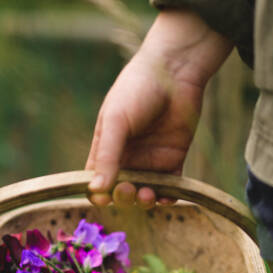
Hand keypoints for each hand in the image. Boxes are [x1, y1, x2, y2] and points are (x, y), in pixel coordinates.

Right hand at [86, 9, 232, 207]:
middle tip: (128, 190)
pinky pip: (170, 188)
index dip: (98, 193)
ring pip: (144, 194)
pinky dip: (167, 198)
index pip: (96, 181)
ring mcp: (151, 161)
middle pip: (120, 192)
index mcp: (106, 148)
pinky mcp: (174, 160)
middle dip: (122, 197)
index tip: (103, 196)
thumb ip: (107, 155)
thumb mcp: (116, 121)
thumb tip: (96, 190)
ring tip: (148, 195)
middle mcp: (127, 158)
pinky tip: (166, 198)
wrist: (176, 72)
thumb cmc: (137, 89)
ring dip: (144, 201)